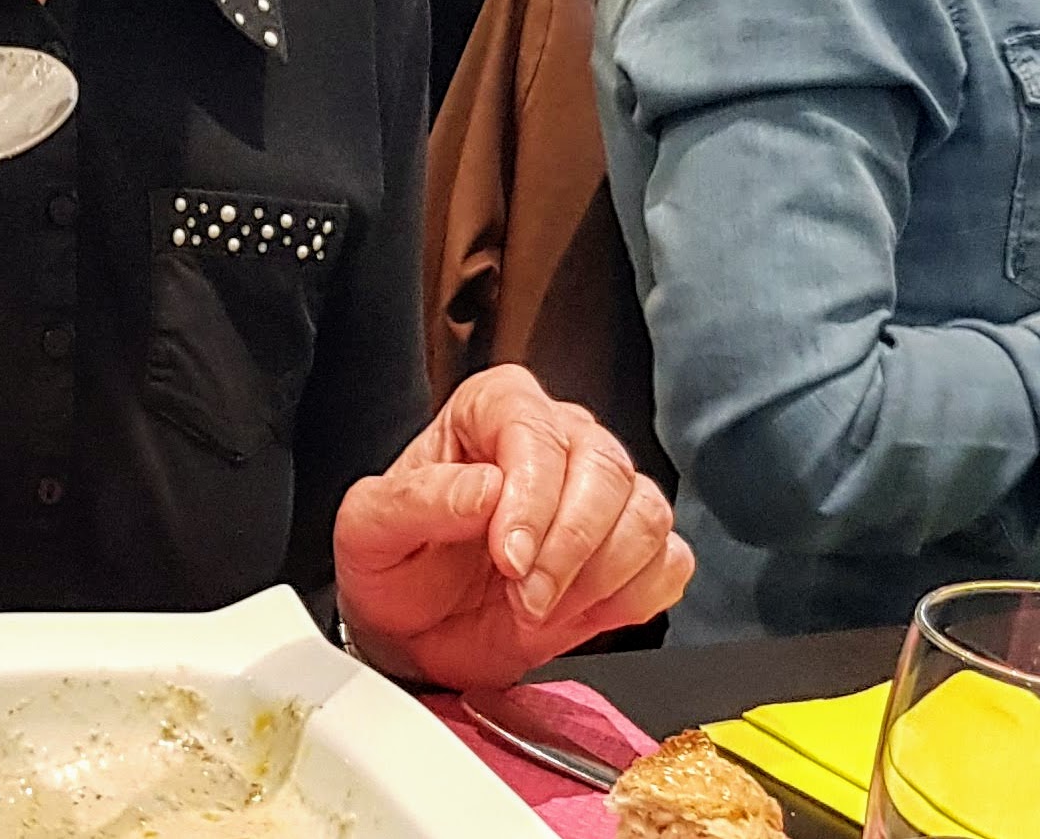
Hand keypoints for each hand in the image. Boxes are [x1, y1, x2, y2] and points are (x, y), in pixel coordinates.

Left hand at [332, 367, 689, 689]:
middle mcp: (556, 436)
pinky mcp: (631, 552)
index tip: (509, 558)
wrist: (413, 632)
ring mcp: (601, 492)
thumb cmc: (393, 566)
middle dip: (568, 547)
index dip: (531, 498)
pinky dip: (635, 596)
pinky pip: (670, 560)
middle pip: (604, 467)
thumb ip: (420, 500)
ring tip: (542, 607)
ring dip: (600, 576)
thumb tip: (488, 490)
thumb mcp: (370, 529)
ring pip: (646, 511)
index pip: (534, 429)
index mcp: (491, 407)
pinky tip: (583, 611)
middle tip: (523, 598)